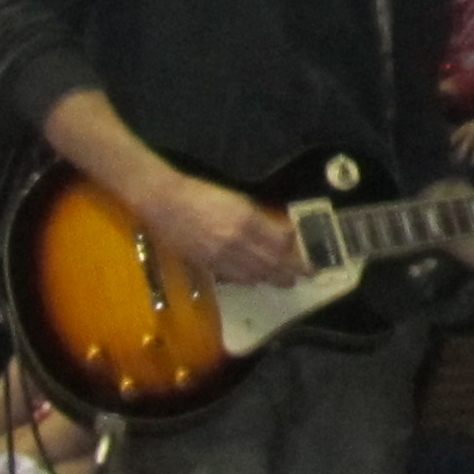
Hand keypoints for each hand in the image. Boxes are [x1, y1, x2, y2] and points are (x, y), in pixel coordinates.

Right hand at [145, 172, 301, 290]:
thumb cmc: (201, 192)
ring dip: (274, 279)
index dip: (295, 248)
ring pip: (255, 274)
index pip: (281, 241)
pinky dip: (250, 280)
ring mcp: (221, 256)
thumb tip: (279, 231)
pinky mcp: (208, 264)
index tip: (305, 250)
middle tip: (307, 275)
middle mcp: (237, 241)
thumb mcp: (236, 198)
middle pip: (272, 262)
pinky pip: (235, 278)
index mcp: (247, 219)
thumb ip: (257, 216)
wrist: (165, 202)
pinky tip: (258, 280)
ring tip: (288, 281)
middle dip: (292, 270)